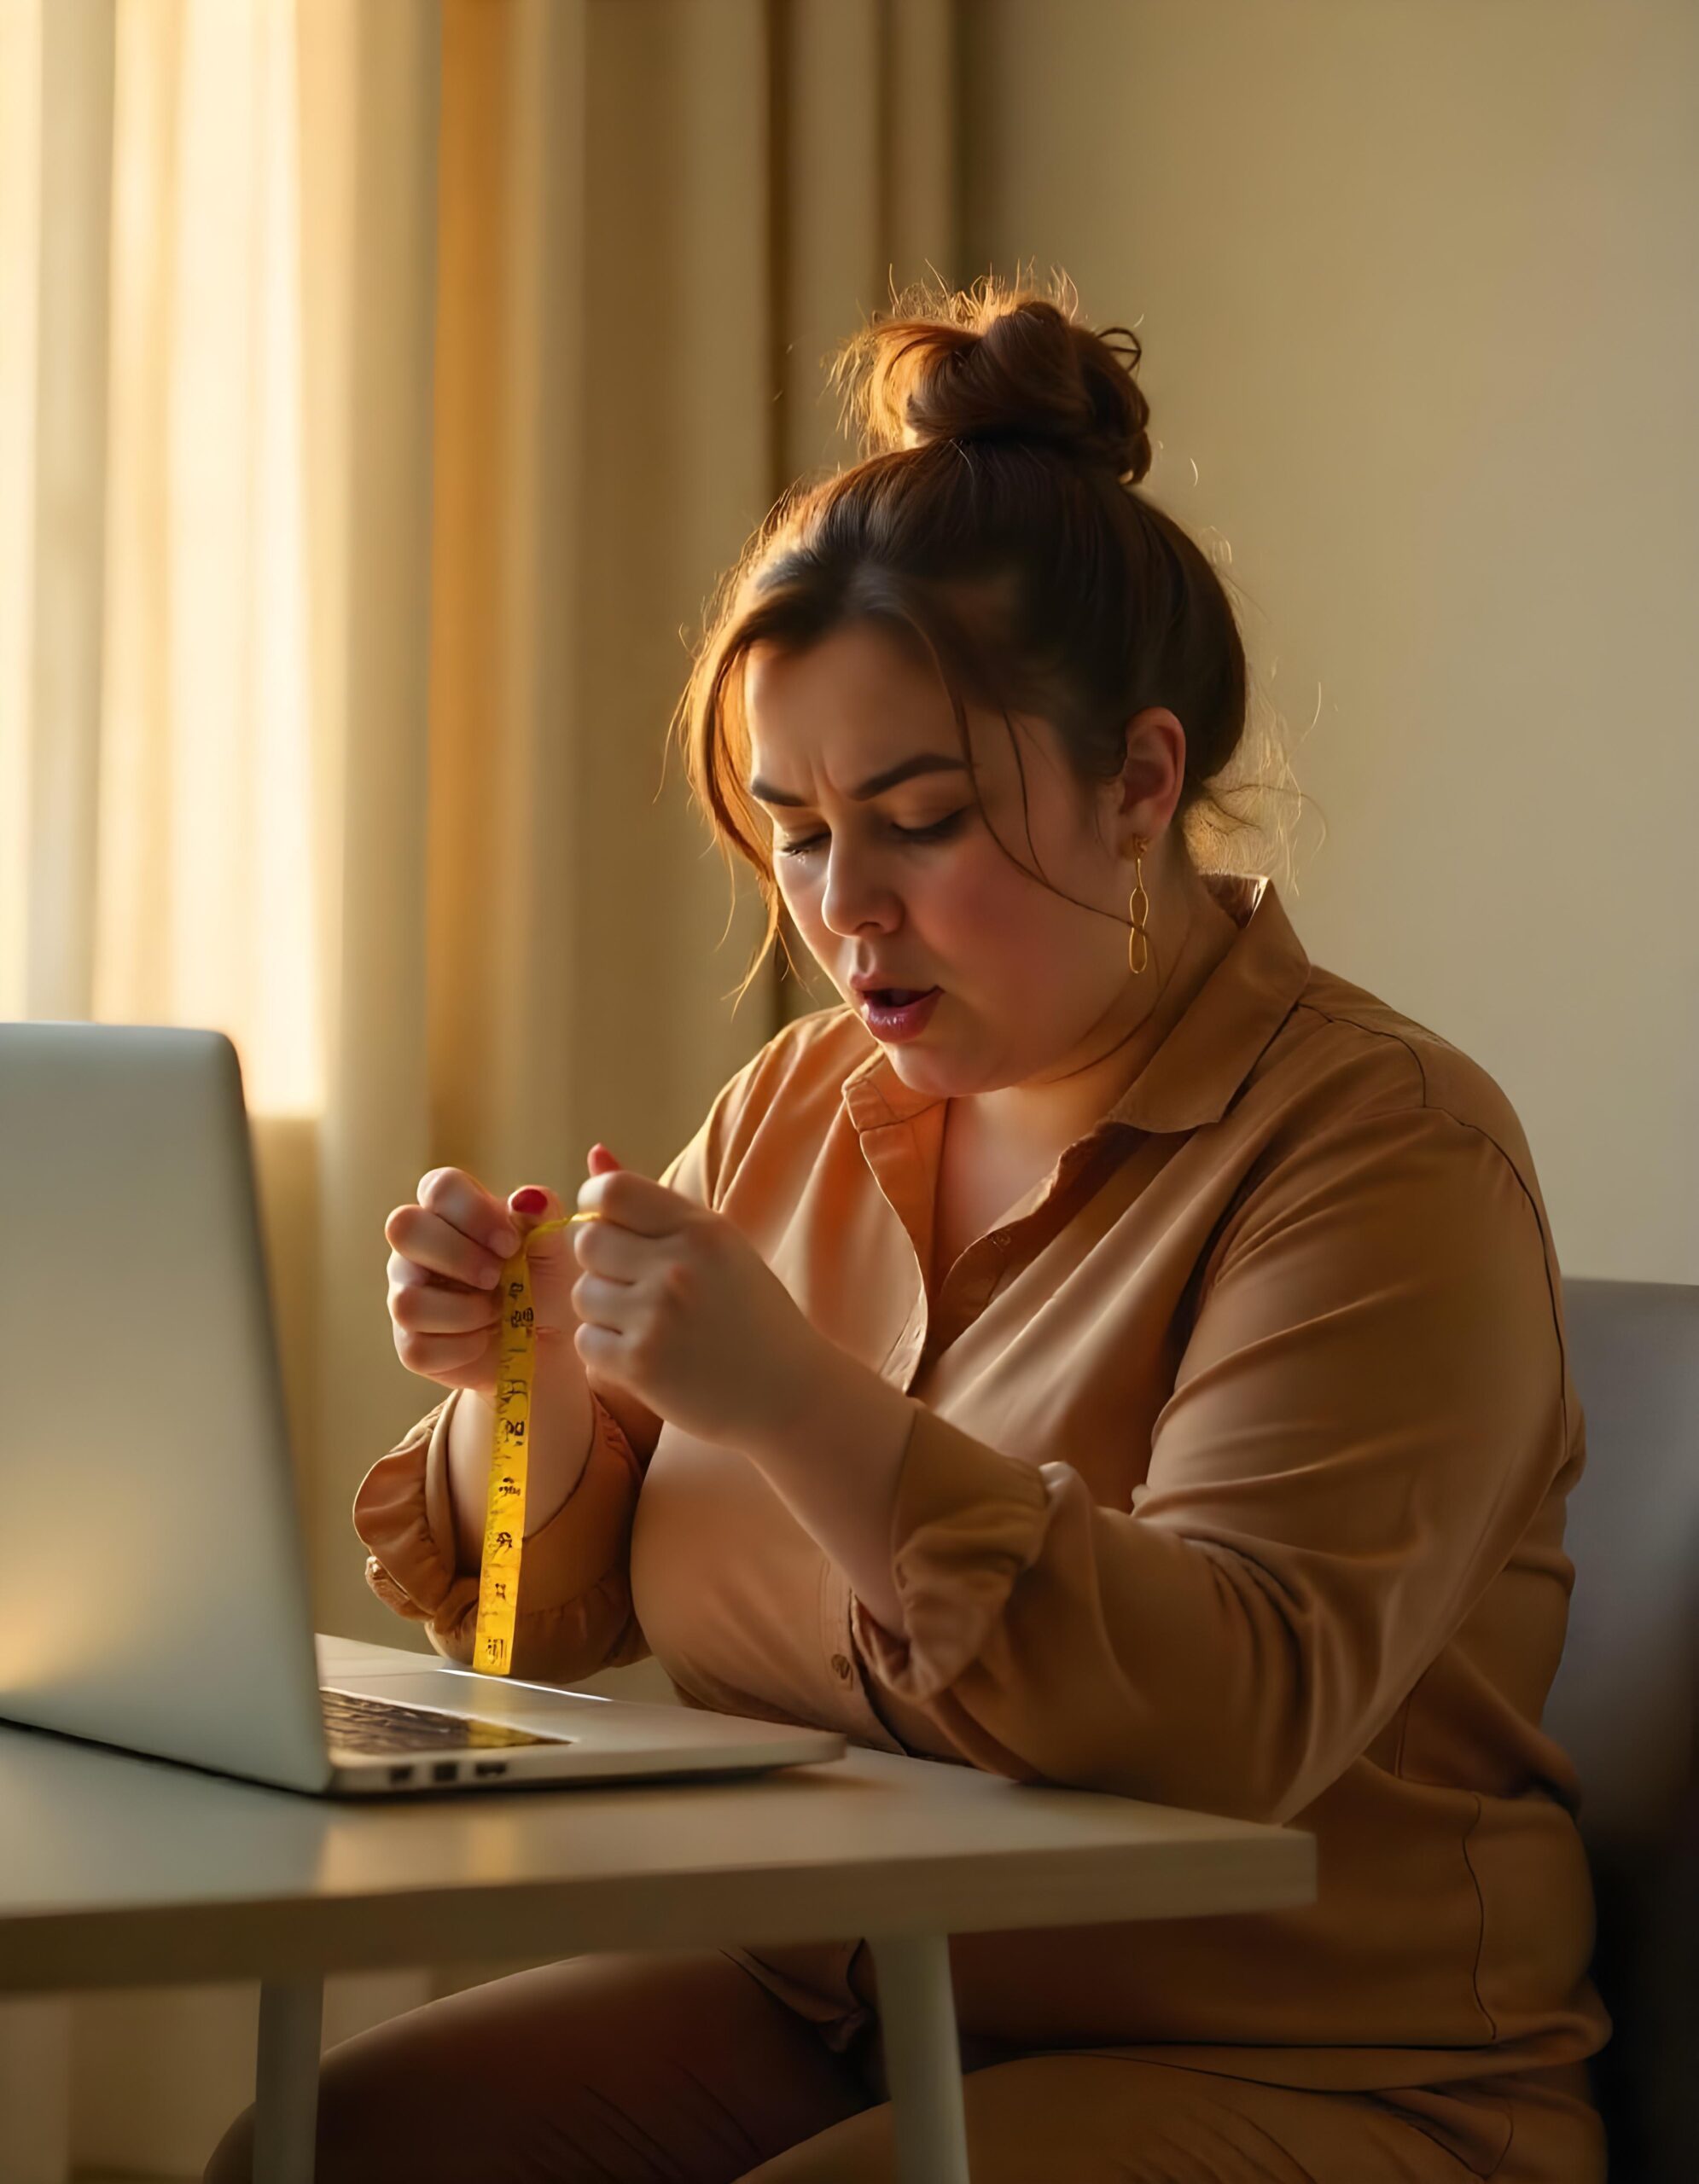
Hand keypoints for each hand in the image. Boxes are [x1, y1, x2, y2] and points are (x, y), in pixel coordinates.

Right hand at [383, 1152, 620, 1397]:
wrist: (547, 1345)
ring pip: (407, 1299)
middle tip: (497, 1278)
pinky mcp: (409, 1344)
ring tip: (497, 1313)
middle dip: (457, 1256)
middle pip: (403, 1227)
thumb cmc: (544, 1285)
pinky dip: (463, 1348)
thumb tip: (526, 1198)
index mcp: (451, 1211)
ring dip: (465, 1311)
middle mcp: (417, 1247)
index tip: (511, 1243)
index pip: (439, 1186)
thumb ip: (542, 1220)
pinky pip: (418, 1348)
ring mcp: (406, 1293)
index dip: (472, 1212)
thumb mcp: (553, 1251)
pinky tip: (484, 1340)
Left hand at [568, 1154, 828, 1448]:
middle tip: (630, 1283)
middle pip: (587, 1241)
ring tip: (643, 1322)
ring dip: (602, 1308)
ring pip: (583, 1292)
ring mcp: (656, 1317)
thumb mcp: (719, 1247)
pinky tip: (641, 1353)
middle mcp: (678, 1267)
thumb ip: (654, 1205)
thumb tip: (593, 1155)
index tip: (607, 1224)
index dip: (594, 1204)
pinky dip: (604, 1348)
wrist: (790, 1392)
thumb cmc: (753, 1314)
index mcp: (702, 1230)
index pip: (612, 1191)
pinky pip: (586, 1340)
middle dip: (599, 1261)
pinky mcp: (640, 1366)